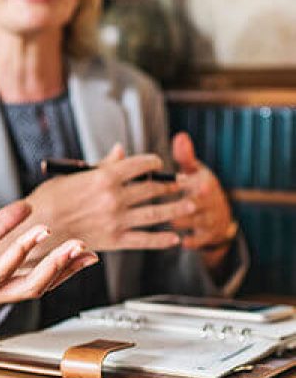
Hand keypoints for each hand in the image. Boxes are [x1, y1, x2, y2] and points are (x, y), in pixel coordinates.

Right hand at [19, 144, 188, 253]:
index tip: (159, 164)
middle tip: (183, 183)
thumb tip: (120, 151)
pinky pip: (145, 240)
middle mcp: (115, 197)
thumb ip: (101, 165)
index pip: (140, 164)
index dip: (154, 162)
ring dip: (176, 209)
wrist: (36, 228)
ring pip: (156, 213)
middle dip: (170, 184)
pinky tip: (174, 238)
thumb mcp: (72, 175)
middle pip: (153, 188)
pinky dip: (162, 239)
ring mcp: (117, 220)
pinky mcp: (115, 240)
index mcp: (104, 176)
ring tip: (190, 206)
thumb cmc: (48, 199)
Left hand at [170, 132, 234, 250]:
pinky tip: (180, 242)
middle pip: (194, 202)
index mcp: (204, 182)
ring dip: (178, 221)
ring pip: (192, 221)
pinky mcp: (209, 235)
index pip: (195, 181)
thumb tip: (180, 136)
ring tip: (158, 221)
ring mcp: (210, 219)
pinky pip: (200, 239)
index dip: (182, 182)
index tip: (168, 181)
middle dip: (180, 202)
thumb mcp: (196, 170)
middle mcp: (209, 200)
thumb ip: (186, 156)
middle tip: (159, 204)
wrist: (220, 215)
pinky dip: (191, 241)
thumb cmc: (199, 187)